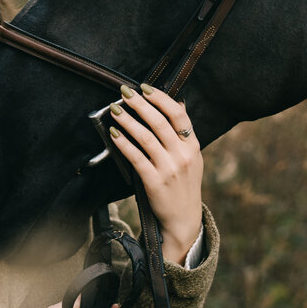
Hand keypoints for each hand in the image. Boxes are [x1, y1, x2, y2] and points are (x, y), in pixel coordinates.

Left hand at [108, 84, 202, 263]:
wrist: (183, 218)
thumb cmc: (184, 185)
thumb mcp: (192, 157)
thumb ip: (184, 132)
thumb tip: (178, 102)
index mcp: (192, 146)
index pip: (178, 115)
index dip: (160, 99)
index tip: (144, 88)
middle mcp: (183, 155)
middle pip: (160, 122)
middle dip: (140, 104)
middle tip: (124, 93)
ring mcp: (169, 169)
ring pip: (146, 137)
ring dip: (128, 121)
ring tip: (115, 111)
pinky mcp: (154, 182)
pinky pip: (136, 158)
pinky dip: (123, 144)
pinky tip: (114, 135)